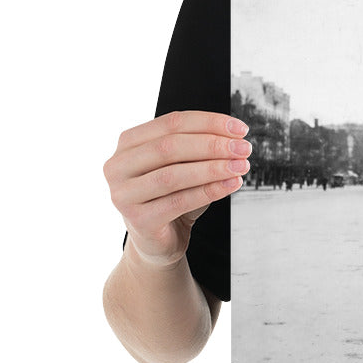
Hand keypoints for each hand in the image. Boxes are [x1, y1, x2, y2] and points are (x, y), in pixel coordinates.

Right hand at [104, 111, 250, 268]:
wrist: (159, 240)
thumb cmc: (172, 196)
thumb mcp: (184, 166)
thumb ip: (200, 148)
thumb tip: (235, 138)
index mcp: (128, 143)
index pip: (171, 123)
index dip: (209, 123)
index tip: (240, 129)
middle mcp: (118, 166)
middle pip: (170, 147)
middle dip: (213, 145)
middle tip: (244, 148)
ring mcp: (123, 194)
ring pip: (173, 175)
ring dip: (213, 168)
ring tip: (241, 166)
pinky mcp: (138, 220)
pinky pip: (179, 202)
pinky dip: (209, 191)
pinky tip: (232, 184)